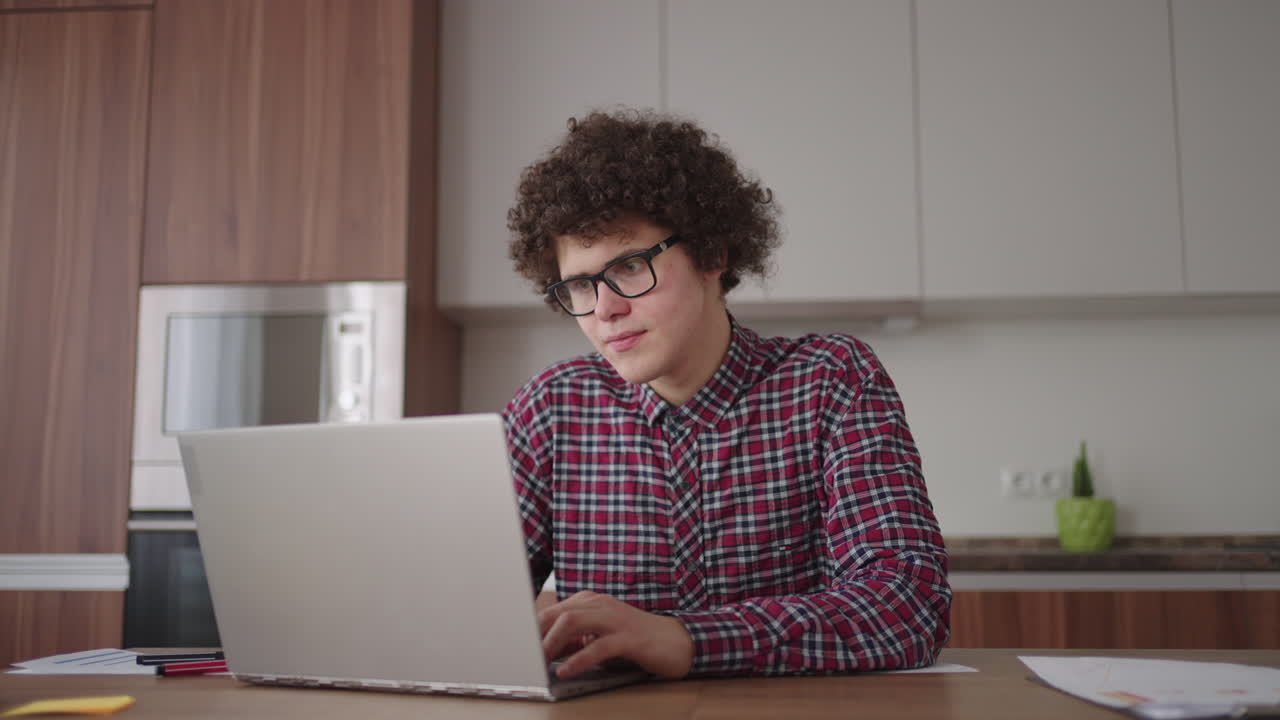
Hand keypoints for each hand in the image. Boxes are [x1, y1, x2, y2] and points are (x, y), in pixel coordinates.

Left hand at [537, 591, 692, 679]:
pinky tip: (567, 671)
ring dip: (551, 643)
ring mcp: (615, 619)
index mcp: (591, 602)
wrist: (676, 641)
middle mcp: (601, 605)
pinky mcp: (629, 637)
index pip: (552, 611)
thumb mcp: (600, 637)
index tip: (516, 646)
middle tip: (522, 656)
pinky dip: (579, 659)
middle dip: (536, 634)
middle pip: (558, 613)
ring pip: (573, 621)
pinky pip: (599, 646)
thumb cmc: (635, 640)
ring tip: (539, 662)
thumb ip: (575, 640)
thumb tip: (544, 651)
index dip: (532, 629)